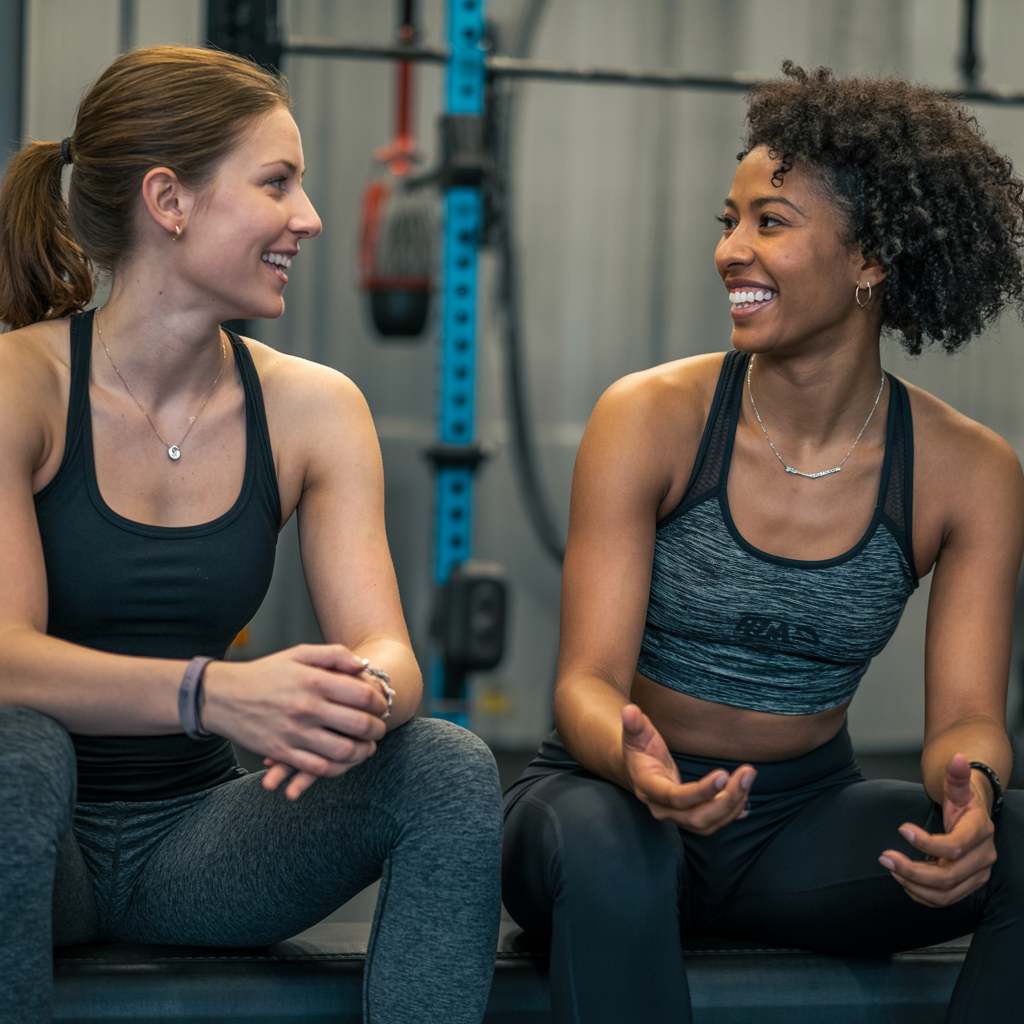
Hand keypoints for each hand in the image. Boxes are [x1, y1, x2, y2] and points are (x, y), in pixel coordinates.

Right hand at [262, 665, 390, 799]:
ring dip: (362, 751)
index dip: (379, 702)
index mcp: (313, 681)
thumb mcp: (298, 654)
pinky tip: (344, 760)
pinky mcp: (282, 752)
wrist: (223, 696)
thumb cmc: (264, 673)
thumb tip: (364, 666)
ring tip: (368, 747)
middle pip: (358, 724)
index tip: (380, 706)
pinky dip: (338, 768)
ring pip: (342, 751)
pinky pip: (318, 768)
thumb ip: (334, 655)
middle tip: (379, 728)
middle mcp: (306, 707)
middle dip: (377, 728)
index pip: (362, 695)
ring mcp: (294, 732)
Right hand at [621, 704, 755, 834]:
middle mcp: (662, 808)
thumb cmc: (639, 749)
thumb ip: (634, 724)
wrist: (637, 769)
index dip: (700, 791)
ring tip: (748, 778)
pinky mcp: (689, 817)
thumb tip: (630, 710)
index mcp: (649, 788)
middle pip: (697, 817)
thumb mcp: (636, 734)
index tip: (723, 775)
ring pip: (708, 823)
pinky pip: (714, 823)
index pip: (675, 798)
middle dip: (726, 800)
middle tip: (747, 775)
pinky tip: (745, 795)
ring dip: (733, 805)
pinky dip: (732, 812)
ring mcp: (676, 817)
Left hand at [879, 753, 996, 906]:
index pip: (955, 846)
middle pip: (948, 875)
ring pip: (946, 893)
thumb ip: (956, 776)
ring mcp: (976, 875)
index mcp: (980, 832)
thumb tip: (958, 758)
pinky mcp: (967, 885)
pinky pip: (944, 899)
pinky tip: (902, 879)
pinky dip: (921, 894)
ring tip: (891, 868)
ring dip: (914, 884)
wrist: (974, 817)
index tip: (901, 828)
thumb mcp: (958, 787)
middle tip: (885, 857)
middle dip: (913, 870)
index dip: (928, 842)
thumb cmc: (963, 801)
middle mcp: (983, 858)